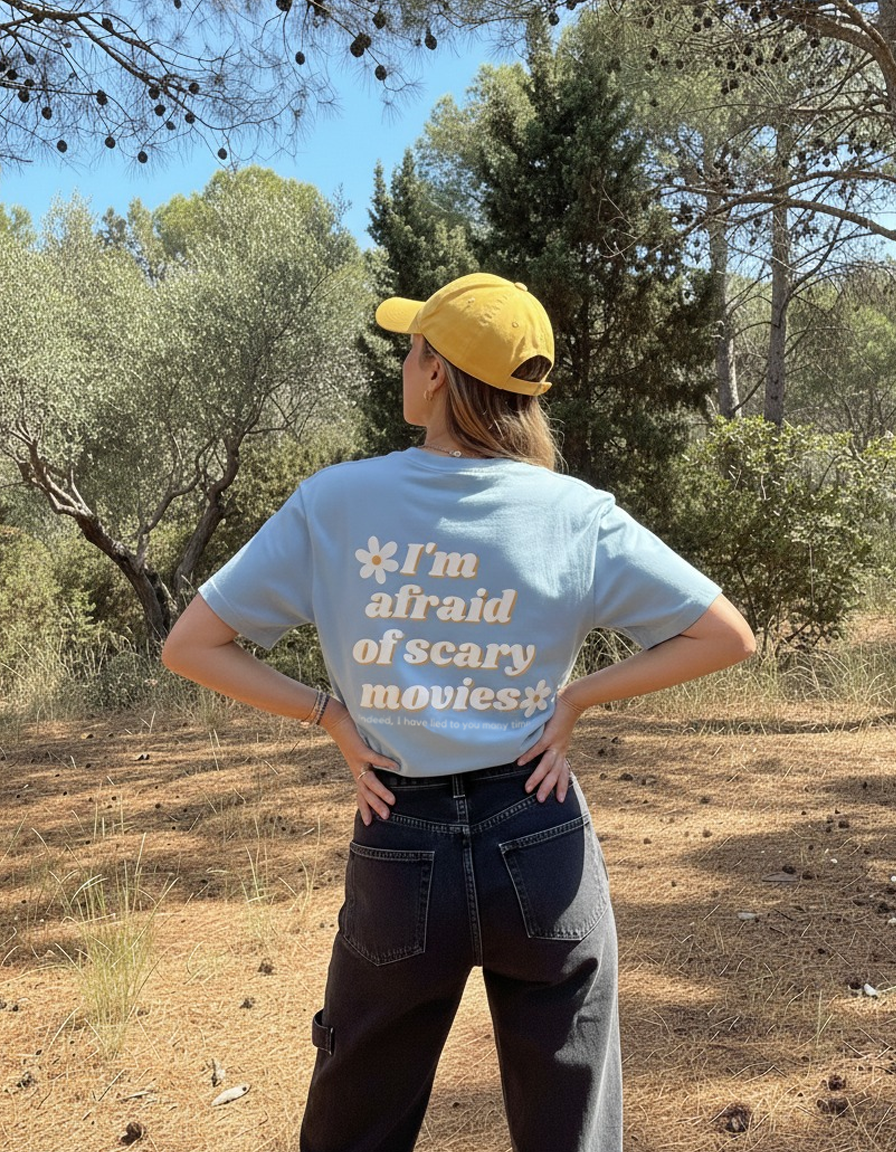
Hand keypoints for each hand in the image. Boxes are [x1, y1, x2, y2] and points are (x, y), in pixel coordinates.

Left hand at [322, 701, 397, 824]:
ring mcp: (358, 760)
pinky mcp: (360, 749)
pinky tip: (396, 767)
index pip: (360, 794)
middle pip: (366, 792)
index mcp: (357, 771)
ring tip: (392, 801)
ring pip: (369, 781)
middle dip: (376, 806)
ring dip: (380, 792)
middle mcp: (357, 768)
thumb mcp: (359, 752)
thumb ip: (368, 760)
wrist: (334, 720)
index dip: (364, 808)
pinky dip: (385, 763)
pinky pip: (374, 758)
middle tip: (386, 817)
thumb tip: (382, 765)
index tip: (369, 823)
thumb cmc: (349, 734)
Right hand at [516, 694, 582, 802]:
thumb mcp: (558, 731)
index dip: (562, 785)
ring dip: (538, 778)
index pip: (563, 772)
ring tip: (529, 790)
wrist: (573, 700)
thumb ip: (550, 738)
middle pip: (555, 774)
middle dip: (548, 788)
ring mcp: (555, 743)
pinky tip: (520, 763)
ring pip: (547, 765)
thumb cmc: (563, 713)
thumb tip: (540, 741)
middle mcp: (560, 749)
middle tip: (540, 801)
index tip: (560, 799)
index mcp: (562, 750)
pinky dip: (529, 755)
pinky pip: (538, 748)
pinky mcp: (549, 734)